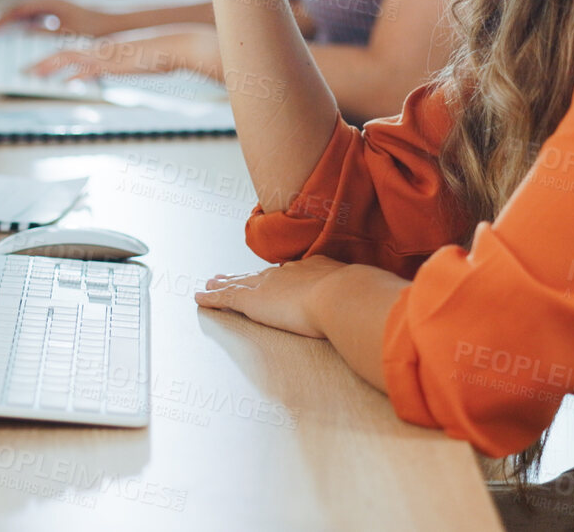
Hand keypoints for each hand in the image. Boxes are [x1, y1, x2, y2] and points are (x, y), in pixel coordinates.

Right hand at [0, 0, 124, 37]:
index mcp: (51, 2)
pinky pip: (36, 14)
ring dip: (13, 19)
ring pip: (27, 10)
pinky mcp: (59, 9)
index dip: (3, 21)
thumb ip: (44, 31)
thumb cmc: (93, 28)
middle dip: (3, 19)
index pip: (19, 9)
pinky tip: (20, 31)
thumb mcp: (66, 32)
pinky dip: (24, 21)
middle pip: (20, 7)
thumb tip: (23, 31)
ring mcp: (55, 3)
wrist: (112, 23)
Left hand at [26, 25, 217, 80]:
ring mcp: (109, 55)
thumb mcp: (132, 60)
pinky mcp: (119, 62)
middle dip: (42, 63)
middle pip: (64, 53)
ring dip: (51, 67)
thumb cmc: (159, 53)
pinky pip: (93, 68)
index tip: (37, 67)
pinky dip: (79, 75)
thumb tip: (106, 74)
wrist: (176, 43)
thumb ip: (116, 66)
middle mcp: (102, 49)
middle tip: (23, 72)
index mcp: (104, 48)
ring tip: (33, 75)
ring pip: (72, 57)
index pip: (71, 52)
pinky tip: (68, 83)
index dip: (52, 60)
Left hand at [194, 256, 351, 338]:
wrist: (342, 295)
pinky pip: (224, 297)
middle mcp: (287, 273)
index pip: (289, 272)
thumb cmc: (357, 298)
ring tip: (210, 282)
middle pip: (260, 274)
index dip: (276, 276)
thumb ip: (360, 297)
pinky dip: (210, 297)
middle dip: (244, 276)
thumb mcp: (361, 292)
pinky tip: (199, 296)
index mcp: (313, 269)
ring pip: (238, 283)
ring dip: (223, 284)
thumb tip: (374, 305)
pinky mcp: (251, 300)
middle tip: (229, 275)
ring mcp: (268, 285)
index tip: (272, 277)